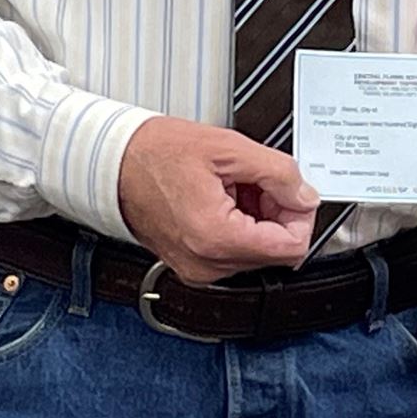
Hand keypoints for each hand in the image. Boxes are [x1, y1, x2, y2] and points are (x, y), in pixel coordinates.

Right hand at [115, 116, 319, 283]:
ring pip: (256, 252)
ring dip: (257, 218)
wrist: (111, 164)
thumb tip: (305, 195)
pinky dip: (239, 225)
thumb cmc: (153, 153)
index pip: (292, 247)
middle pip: (275, 251)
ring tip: (234, 185)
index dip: (300, 215)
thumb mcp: (228, 148)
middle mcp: (207, 264)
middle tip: (257, 180)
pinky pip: (233, 252)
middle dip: (277, 213)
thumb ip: (278, 172)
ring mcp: (198, 269)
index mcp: (216, 238)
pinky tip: (223, 197)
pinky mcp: (192, 265)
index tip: (291, 191)